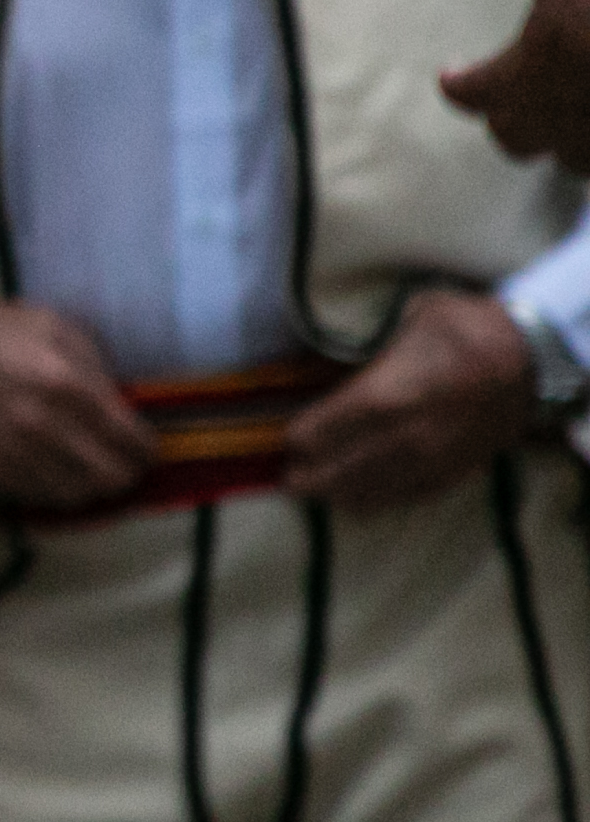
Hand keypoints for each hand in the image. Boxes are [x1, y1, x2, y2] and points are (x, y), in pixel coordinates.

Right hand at [0, 300, 153, 508]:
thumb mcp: (49, 325)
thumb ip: (93, 362)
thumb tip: (121, 400)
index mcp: (66, 383)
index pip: (132, 439)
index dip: (147, 448)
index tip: (146, 445)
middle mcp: (45, 426)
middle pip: (112, 478)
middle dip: (127, 473)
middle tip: (124, 462)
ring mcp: (15, 453)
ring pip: (78, 496)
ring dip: (92, 486)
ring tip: (91, 471)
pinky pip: (41, 498)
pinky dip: (57, 492)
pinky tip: (56, 473)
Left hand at [286, 285, 538, 508]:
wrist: (534, 358)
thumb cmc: (465, 327)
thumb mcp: (405, 318)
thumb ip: (368, 343)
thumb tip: (336, 349)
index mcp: (381, 396)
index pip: (320, 432)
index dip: (298, 439)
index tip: (287, 440)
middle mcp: (401, 437)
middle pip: (339, 471)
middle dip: (310, 477)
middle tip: (291, 480)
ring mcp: (430, 459)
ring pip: (373, 491)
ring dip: (341, 496)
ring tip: (319, 495)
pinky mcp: (456, 471)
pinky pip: (410, 496)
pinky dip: (383, 500)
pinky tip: (363, 503)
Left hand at [435, 0, 589, 169]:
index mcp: (523, 81)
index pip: (472, 91)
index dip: (460, 83)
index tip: (451, 77)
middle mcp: (558, 127)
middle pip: (512, 136)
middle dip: (506, 117)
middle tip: (502, 104)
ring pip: (568, 157)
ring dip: (561, 136)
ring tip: (567, 114)